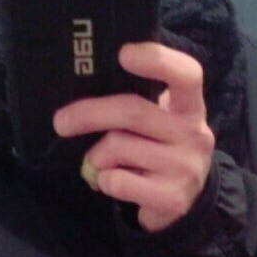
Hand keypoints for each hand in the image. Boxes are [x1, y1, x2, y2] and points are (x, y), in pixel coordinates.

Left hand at [53, 42, 214, 232]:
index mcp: (190, 106)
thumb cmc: (158, 150)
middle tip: (61, 122)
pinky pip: (118, 181)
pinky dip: (103, 181)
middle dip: (90, 114)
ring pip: (119, 147)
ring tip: (101, 163)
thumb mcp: (159, 121)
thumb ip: (136, 101)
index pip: (186, 74)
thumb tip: (85, 86)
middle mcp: (194, 134)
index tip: (123, 54)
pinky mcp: (172, 199)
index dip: (156, 59)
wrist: (181, 202)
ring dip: (97, 156)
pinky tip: (111, 182)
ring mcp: (185, 168)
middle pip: (133, 111)